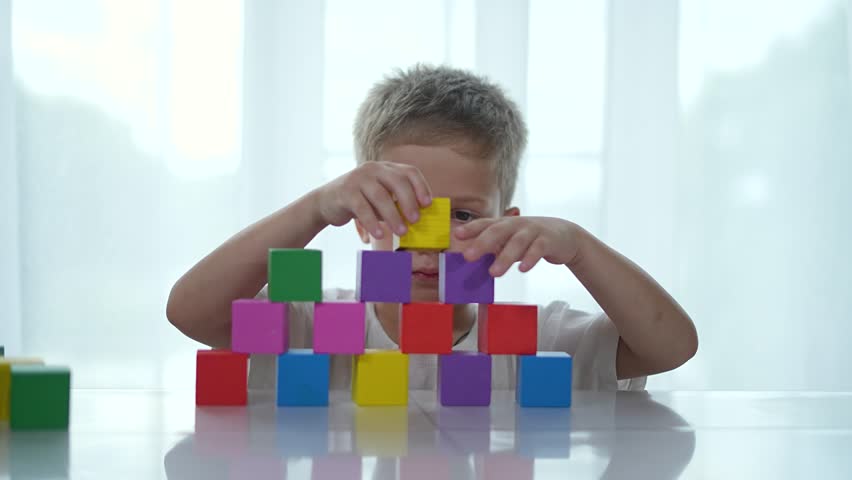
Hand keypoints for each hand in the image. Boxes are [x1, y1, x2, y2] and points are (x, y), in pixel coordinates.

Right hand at [314, 162, 431, 238]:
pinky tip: (379, 234)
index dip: (421, 187)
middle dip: (409, 202)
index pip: (409, 171)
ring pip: (381, 196)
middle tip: (416, 220)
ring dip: (393, 216)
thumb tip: (419, 218)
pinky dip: (372, 222)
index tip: (428, 204)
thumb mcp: (380, 199)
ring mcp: (358, 178)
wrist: (325, 202)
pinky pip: (362, 208)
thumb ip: (397, 203)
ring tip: (401, 232)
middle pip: (397, 181)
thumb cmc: (360, 202)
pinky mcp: (346, 191)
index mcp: (386, 168)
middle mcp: (373, 169)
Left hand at [453, 217, 582, 276]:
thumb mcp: (511, 240)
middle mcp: (517, 224)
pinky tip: (522, 269)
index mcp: (506, 223)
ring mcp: (534, 230)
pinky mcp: (548, 240)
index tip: (456, 234)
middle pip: (498, 231)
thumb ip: (494, 247)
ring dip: (504, 257)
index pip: (486, 223)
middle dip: (482, 243)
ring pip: (517, 242)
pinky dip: (529, 259)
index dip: (471, 228)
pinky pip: (538, 249)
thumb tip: (472, 258)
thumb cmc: (531, 239)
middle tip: (468, 257)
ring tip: (493, 273)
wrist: (566, 236)